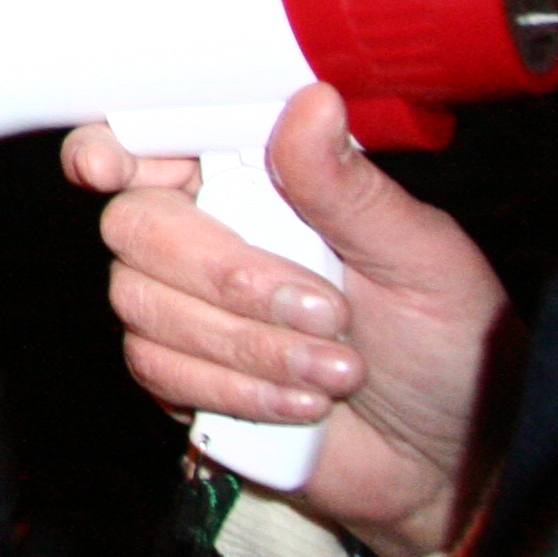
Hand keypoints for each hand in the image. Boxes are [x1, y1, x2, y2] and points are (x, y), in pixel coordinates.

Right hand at [62, 85, 511, 556]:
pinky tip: (304, 402)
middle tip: (329, 311)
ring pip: (144, 304)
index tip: (109, 168)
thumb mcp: (417, 256)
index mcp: (256, 180)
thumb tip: (313, 101)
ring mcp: (185, 307)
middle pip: (136, 226)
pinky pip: (159, 371)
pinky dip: (238, 390)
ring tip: (340, 370)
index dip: (110, 148)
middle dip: (228, 275)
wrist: (448, 455)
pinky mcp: (183, 377)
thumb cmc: (445, 341)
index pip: (149, 142)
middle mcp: (206, 234)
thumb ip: (347, 186)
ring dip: (250, 345)